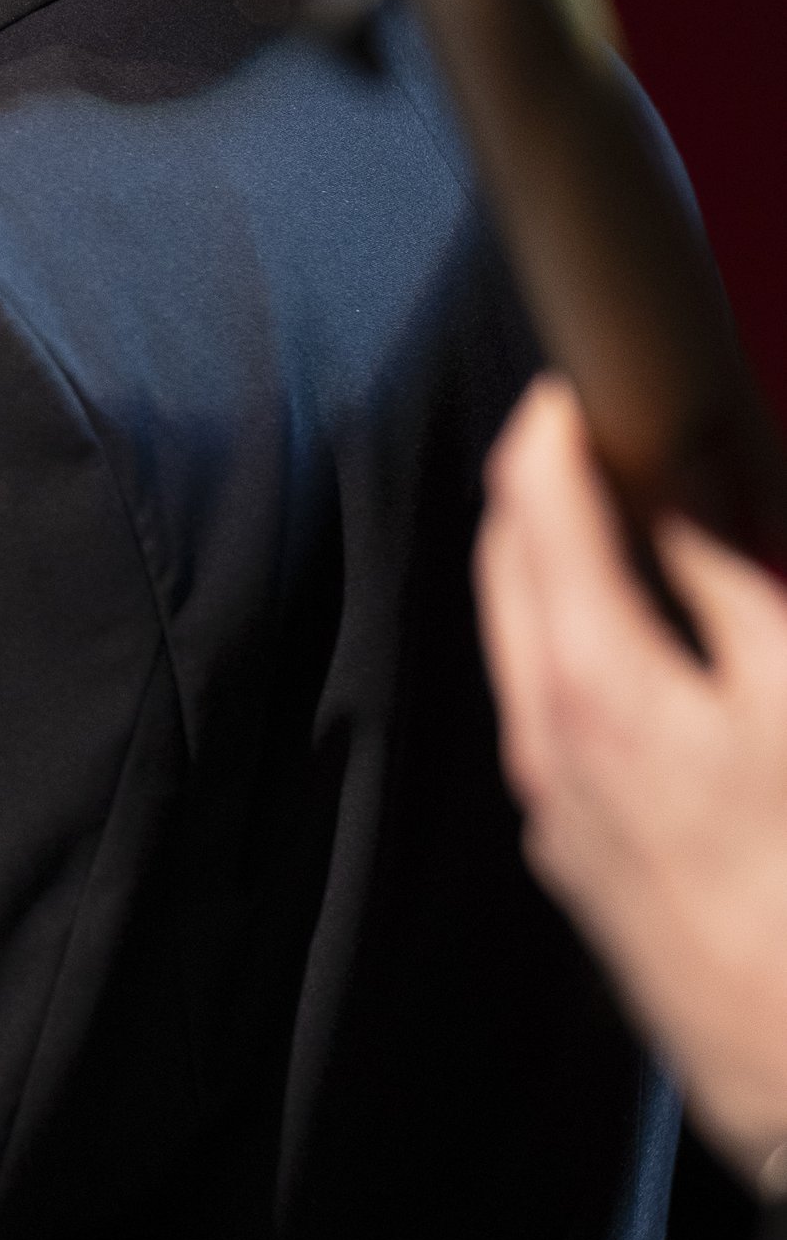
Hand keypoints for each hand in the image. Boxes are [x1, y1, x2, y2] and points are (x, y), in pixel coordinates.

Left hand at [476, 375, 786, 1191]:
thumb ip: (728, 571)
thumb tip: (688, 466)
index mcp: (592, 686)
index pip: (535, 508)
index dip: (559, 425)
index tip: (595, 374)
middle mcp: (546, 748)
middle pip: (510, 573)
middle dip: (543, 490)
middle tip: (606, 429)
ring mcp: (556, 814)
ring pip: (526, 652)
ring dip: (558, 572)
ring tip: (627, 521)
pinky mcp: (583, 866)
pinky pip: (554, 722)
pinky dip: (579, 652)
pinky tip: (639, 646)